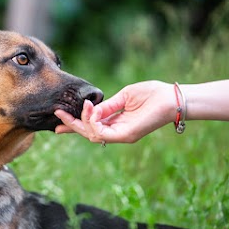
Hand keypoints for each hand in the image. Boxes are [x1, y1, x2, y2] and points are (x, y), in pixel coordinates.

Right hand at [54, 81, 175, 143]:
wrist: (171, 98)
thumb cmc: (152, 94)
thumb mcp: (123, 96)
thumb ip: (106, 106)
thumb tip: (89, 109)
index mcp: (116, 122)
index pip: (91, 126)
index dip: (74, 123)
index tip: (58, 118)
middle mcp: (117, 132)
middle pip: (88, 132)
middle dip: (71, 125)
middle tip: (58, 116)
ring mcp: (122, 135)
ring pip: (92, 134)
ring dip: (82, 121)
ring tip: (80, 107)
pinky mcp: (126, 135)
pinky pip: (102, 133)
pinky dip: (93, 122)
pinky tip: (90, 110)